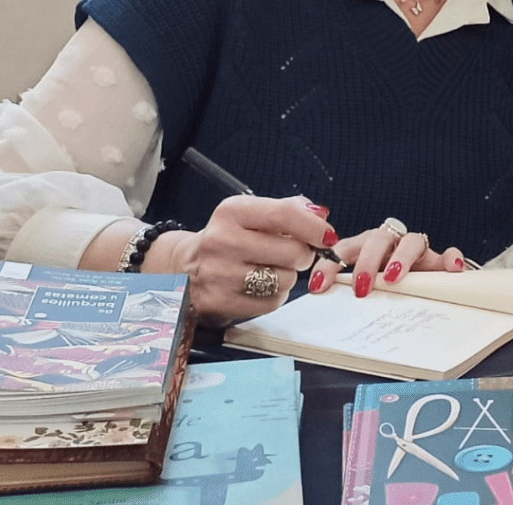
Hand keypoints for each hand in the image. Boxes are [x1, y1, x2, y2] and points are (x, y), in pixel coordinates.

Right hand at [154, 195, 336, 326]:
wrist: (184, 268)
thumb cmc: (229, 238)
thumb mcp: (251, 214)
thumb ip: (289, 210)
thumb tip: (321, 214)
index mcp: (231, 212)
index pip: (284, 215)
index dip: (314, 227)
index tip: (328, 235)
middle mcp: (222, 241)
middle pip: (293, 252)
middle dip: (303, 254)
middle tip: (294, 253)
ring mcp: (219, 275)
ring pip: (286, 279)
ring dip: (289, 276)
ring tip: (271, 268)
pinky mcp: (220, 303)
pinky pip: (271, 302)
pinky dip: (275, 295)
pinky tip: (261, 286)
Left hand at [308, 225, 465, 296]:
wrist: (417, 283)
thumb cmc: (380, 285)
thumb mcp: (361, 285)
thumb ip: (345, 290)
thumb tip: (322, 301)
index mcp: (364, 247)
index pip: (343, 249)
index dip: (329, 265)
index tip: (318, 286)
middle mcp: (389, 244)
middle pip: (377, 239)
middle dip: (367, 262)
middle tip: (362, 287)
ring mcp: (415, 251)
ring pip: (411, 240)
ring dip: (401, 258)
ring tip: (394, 277)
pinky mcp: (438, 261)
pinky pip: (447, 254)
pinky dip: (450, 258)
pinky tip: (451, 269)